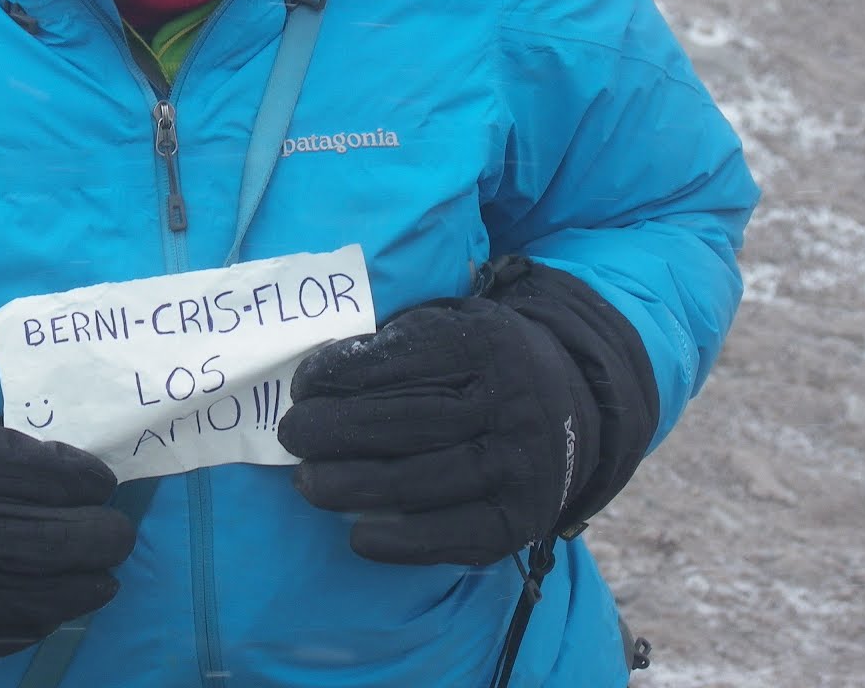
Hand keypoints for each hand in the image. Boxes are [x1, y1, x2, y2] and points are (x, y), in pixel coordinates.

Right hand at [0, 377, 135, 666]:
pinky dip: (19, 628)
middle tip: (119, 537)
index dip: (65, 480)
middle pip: (10, 541)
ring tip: (103, 582)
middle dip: (80, 542)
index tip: (102, 482)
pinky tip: (50, 613)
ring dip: (64, 595)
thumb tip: (70, 470)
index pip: (5, 471)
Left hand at [277, 258, 655, 566]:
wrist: (573, 404)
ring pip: (419, 482)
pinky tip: (357, 535)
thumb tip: (318, 376)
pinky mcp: (522, 519)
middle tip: (291, 435)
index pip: (400, 359)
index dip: (340, 374)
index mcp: (487, 344)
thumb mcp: (452, 323)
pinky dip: (398, 541)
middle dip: (333, 431)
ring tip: (306, 481)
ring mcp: (521, 466)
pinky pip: (452, 537)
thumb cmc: (481, 361)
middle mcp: (511, 404)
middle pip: (405, 423)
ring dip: (349, 486)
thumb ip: (397, 338)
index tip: (301, 386)